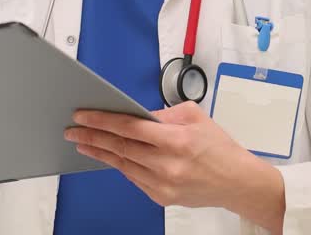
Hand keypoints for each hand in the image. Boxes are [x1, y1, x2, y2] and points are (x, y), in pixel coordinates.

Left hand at [64, 100, 283, 223]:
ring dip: (100, 152)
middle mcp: (168, 164)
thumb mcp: (195, 116)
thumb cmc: (219, 148)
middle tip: (73, 130)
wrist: (237, 182)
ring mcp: (163, 184)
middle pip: (120, 147)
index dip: (102, 120)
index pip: (130, 127)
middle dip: (92, 137)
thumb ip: (164, 113)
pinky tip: (108, 156)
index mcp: (177, 140)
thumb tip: (137, 113)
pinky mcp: (161, 197)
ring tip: (83, 143)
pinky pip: (133, 177)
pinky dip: (120, 165)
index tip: (83, 115)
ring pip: (123, 164)